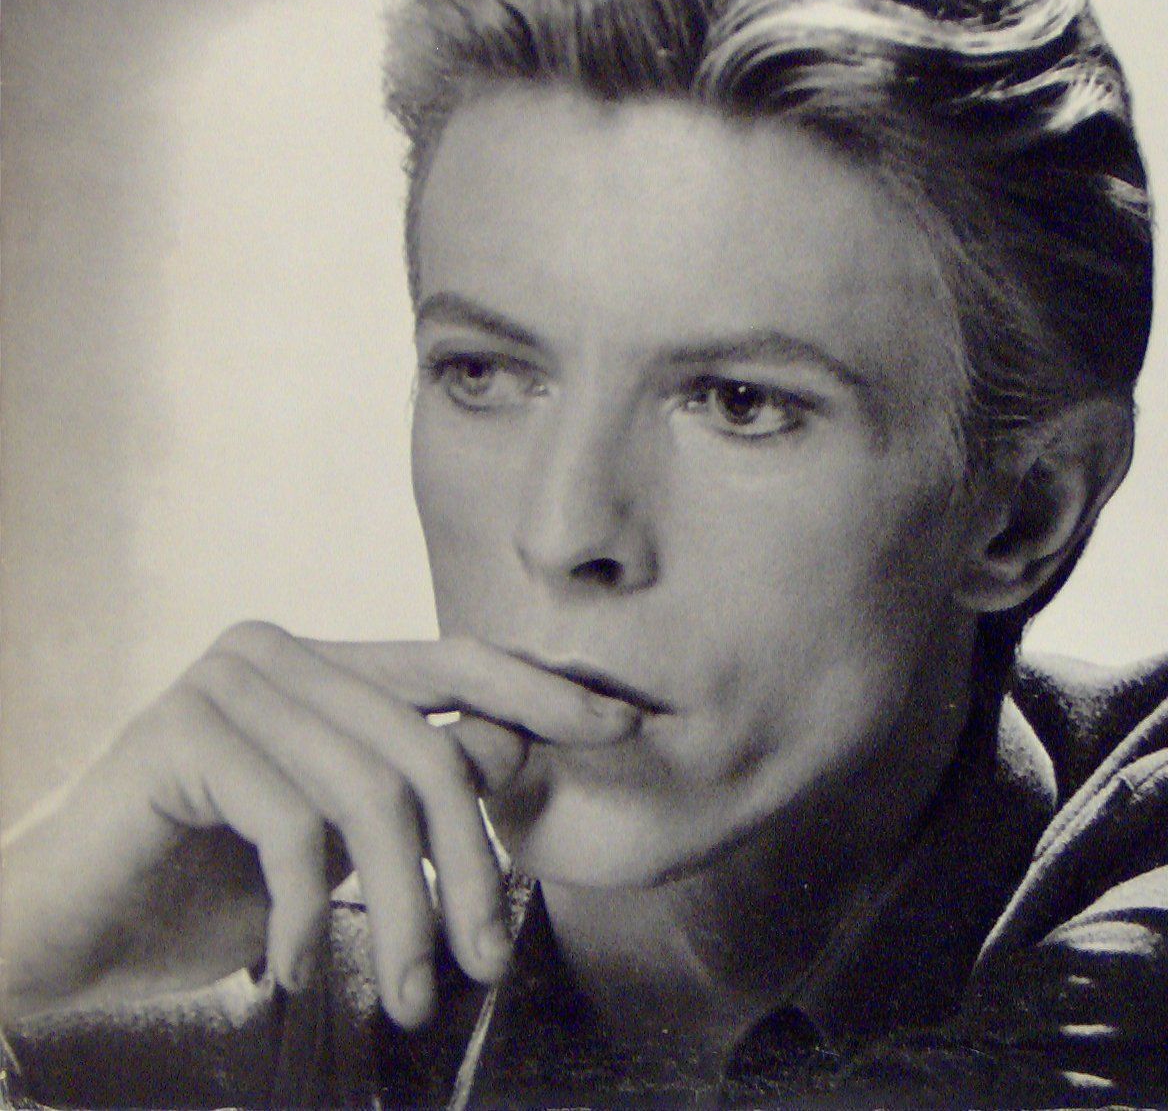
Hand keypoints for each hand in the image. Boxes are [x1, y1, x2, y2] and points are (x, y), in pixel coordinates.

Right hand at [0, 622, 635, 1027]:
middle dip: (471, 864)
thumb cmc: (210, 883)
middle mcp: (281, 650)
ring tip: (407, 995)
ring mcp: (228, 681)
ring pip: (370, 794)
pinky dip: (302, 913)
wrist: (67, 931)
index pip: (457, 662)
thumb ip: (411, 783)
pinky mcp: (180, 731)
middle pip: (425, 748)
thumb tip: (513, 753)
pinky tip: (281, 967)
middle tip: (487, 962)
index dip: (542, 693)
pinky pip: (293, 828)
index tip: (621, 728)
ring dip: (402, 912)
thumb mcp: (336, 835)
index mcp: (327, 660)